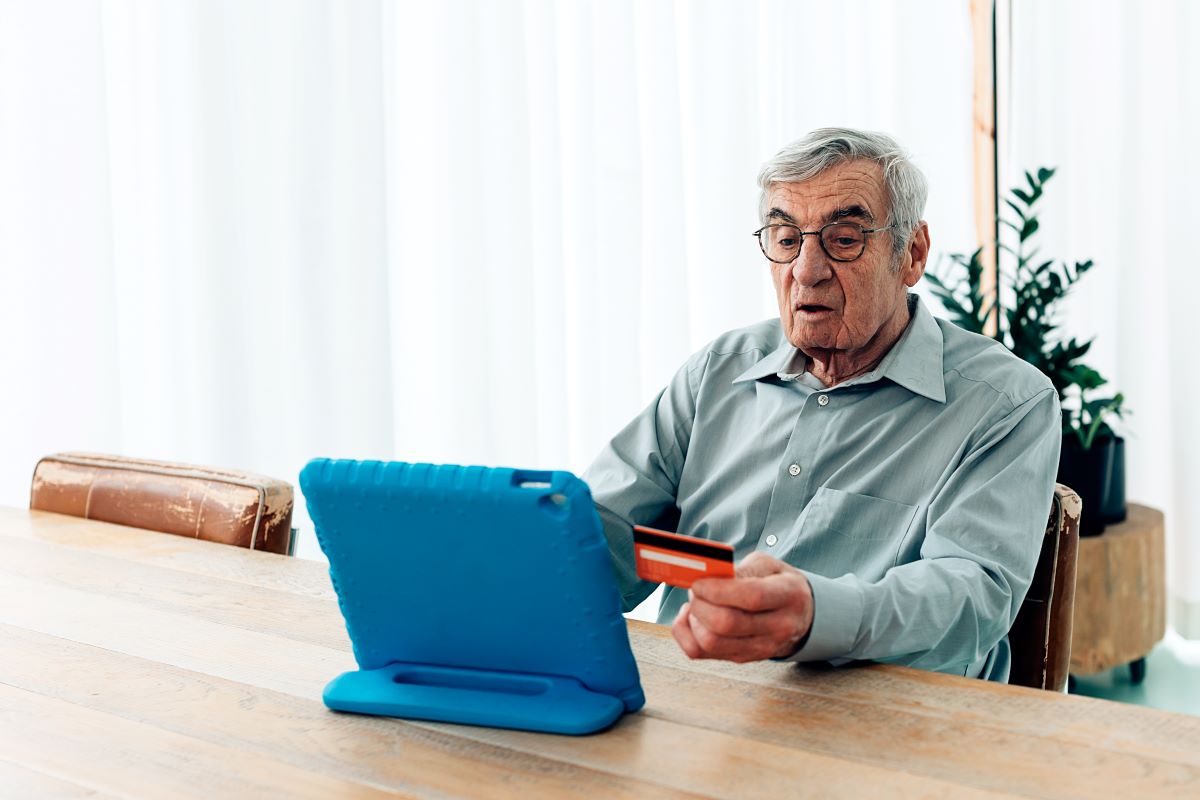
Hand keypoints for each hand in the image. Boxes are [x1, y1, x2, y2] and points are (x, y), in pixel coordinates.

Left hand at [671, 551, 813, 662]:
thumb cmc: (778, 584)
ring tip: (697, 602)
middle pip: (727, 624)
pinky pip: (700, 653)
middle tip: (696, 589)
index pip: (751, 597)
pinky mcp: (741, 658)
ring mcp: (761, 648)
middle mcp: (778, 627)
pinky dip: (686, 633)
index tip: (699, 581)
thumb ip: (740, 568)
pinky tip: (693, 618)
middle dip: (700, 604)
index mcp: (788, 596)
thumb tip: (708, 577)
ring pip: (711, 642)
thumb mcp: (767, 565)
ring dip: (693, 619)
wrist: (799, 615)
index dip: (718, 589)